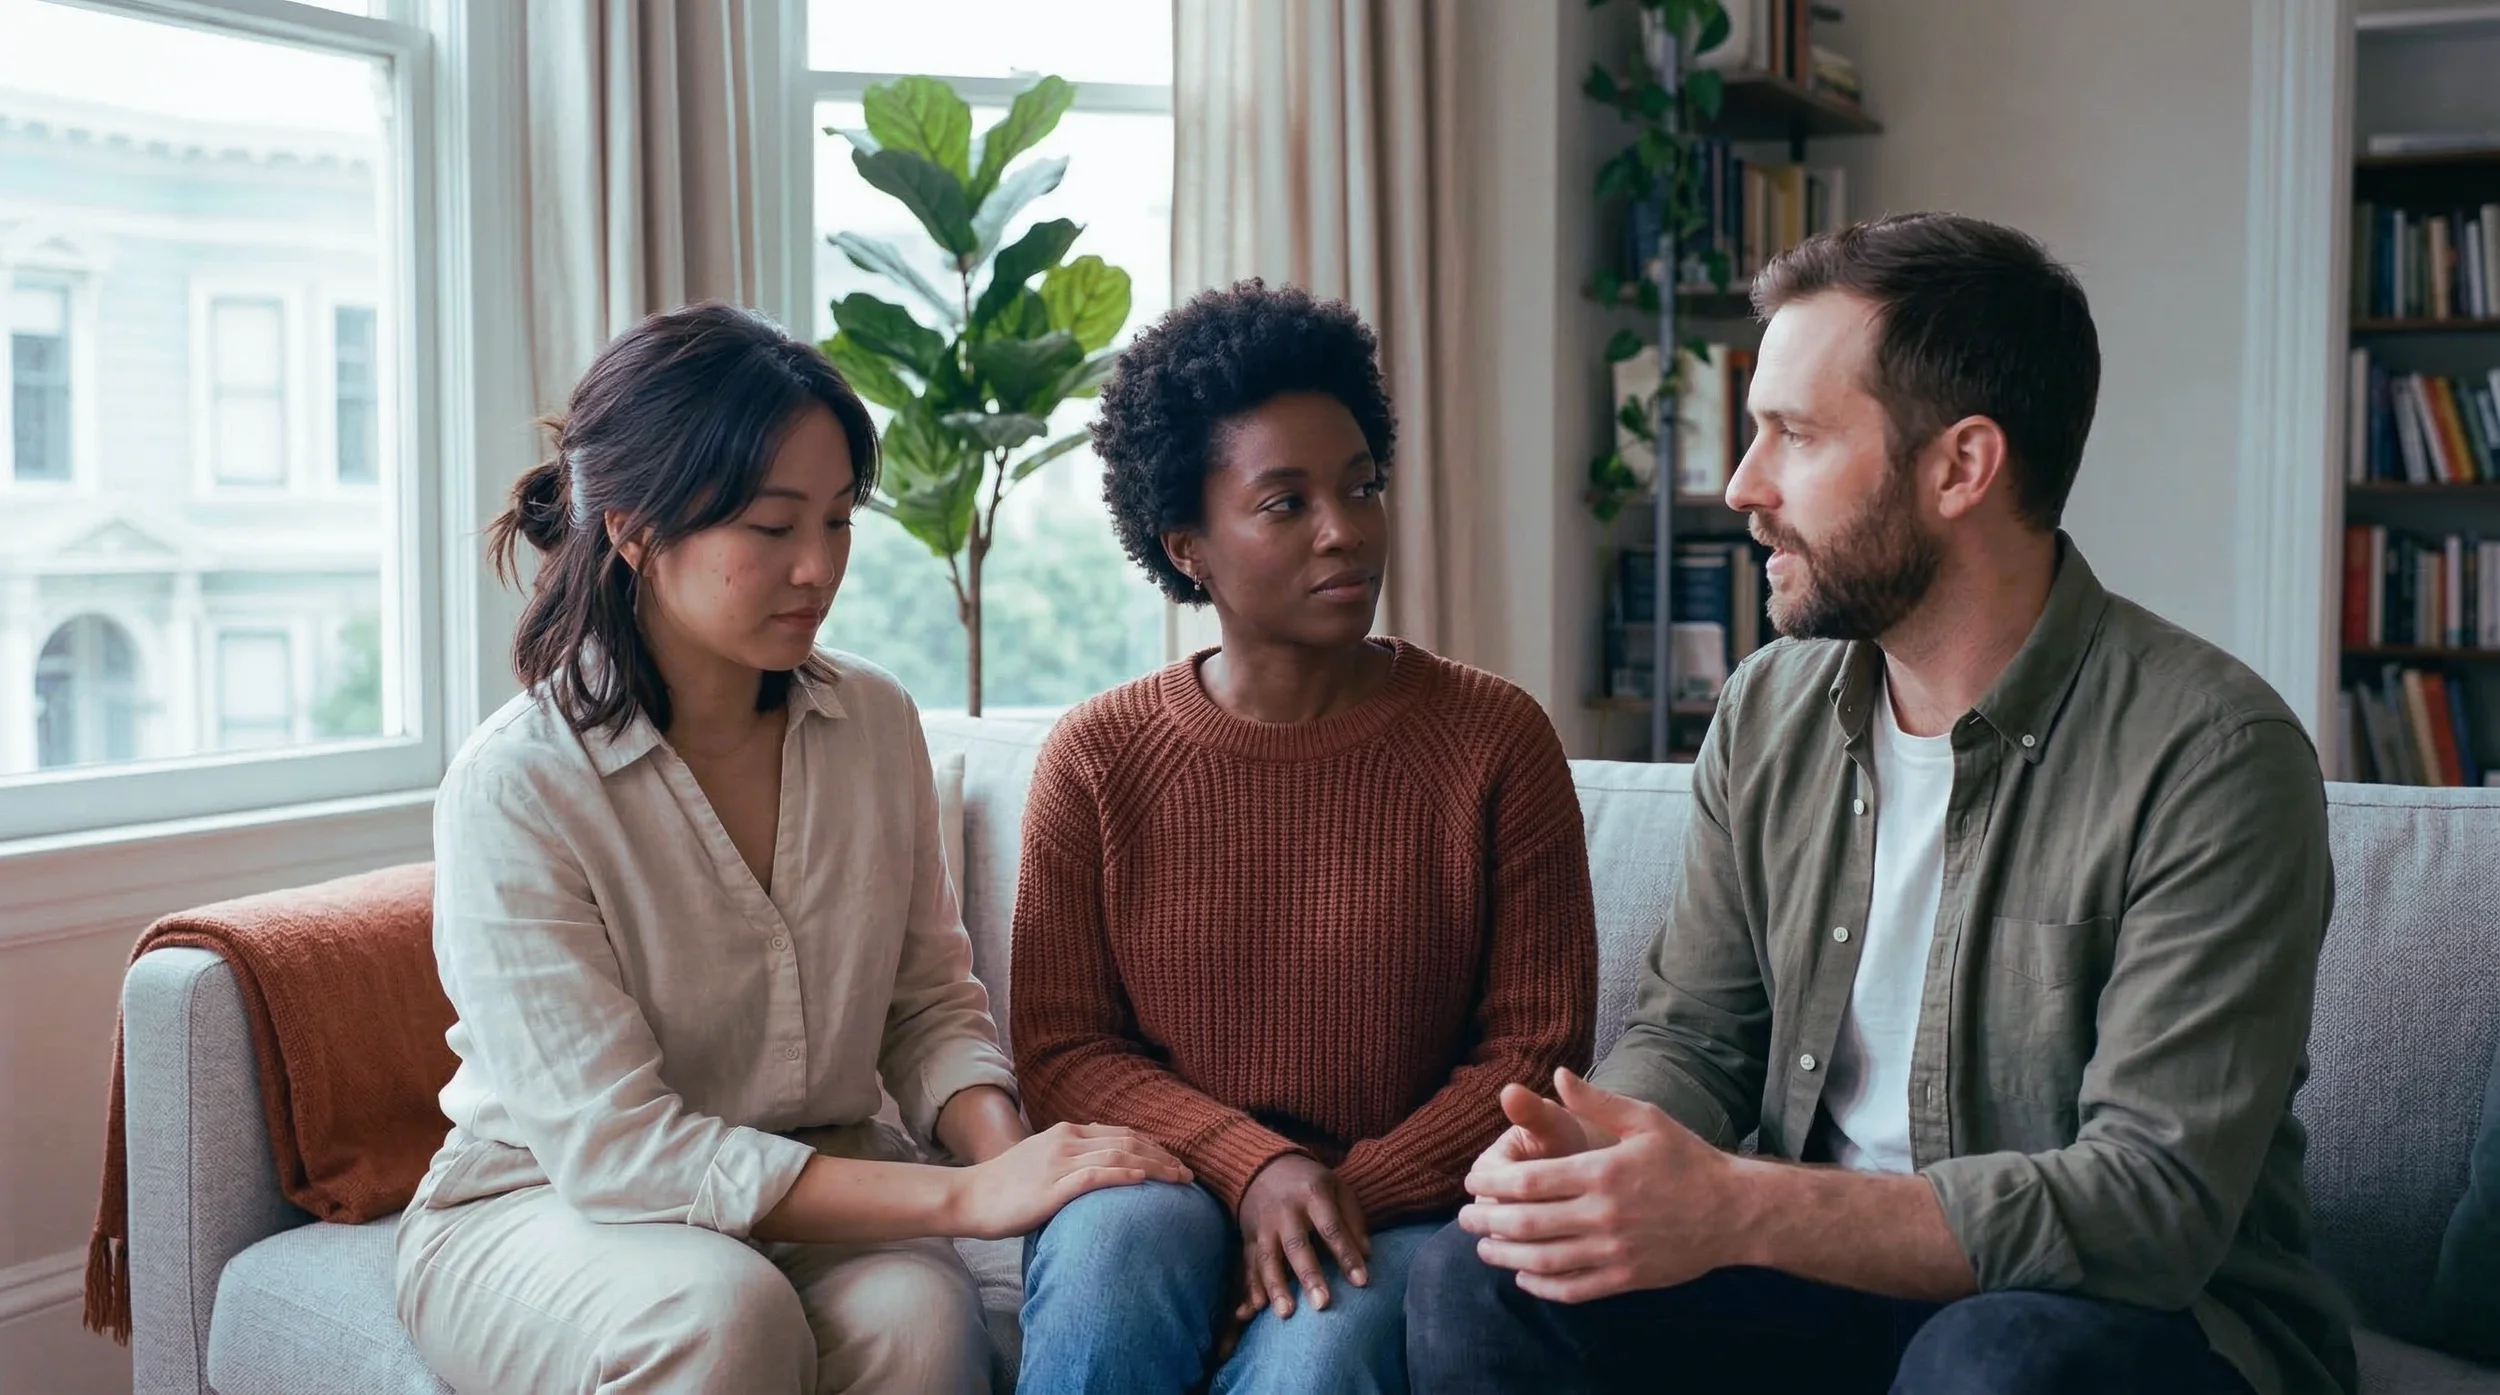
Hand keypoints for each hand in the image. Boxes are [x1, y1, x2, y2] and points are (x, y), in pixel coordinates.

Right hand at [947, 1121, 1191, 1239]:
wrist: (970, 1196)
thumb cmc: (1006, 1186)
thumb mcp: (1042, 1162)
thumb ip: (1071, 1160)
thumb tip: (1102, 1170)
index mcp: (1066, 1133)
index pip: (1121, 1134)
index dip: (1153, 1146)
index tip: (1175, 1160)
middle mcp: (1067, 1141)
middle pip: (1128, 1143)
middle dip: (1163, 1157)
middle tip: (1189, 1174)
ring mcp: (1059, 1162)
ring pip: (1118, 1156)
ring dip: (1154, 1167)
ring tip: (1179, 1180)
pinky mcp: (1052, 1187)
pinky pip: (1093, 1176)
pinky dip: (1121, 1175)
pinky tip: (1142, 1181)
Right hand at [1233, 1154, 1369, 1318]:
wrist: (1264, 1166)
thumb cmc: (1310, 1183)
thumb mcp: (1338, 1188)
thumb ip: (1353, 1220)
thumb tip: (1367, 1256)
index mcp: (1313, 1195)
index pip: (1331, 1228)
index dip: (1346, 1255)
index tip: (1362, 1282)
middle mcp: (1285, 1211)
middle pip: (1297, 1246)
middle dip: (1309, 1276)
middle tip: (1322, 1304)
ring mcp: (1263, 1225)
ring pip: (1268, 1259)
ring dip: (1276, 1287)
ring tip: (1285, 1314)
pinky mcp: (1248, 1238)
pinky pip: (1248, 1265)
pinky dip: (1250, 1287)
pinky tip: (1253, 1309)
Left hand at [1458, 1068, 1742, 1302]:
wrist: (1735, 1211)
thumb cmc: (1687, 1159)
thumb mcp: (1645, 1119)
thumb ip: (1597, 1101)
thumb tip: (1556, 1075)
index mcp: (1603, 1172)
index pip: (1529, 1181)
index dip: (1492, 1184)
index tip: (1472, 1183)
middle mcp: (1604, 1215)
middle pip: (1527, 1224)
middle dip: (1487, 1221)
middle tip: (1463, 1218)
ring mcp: (1616, 1251)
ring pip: (1544, 1260)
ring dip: (1506, 1256)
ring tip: (1483, 1247)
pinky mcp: (1627, 1279)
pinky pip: (1573, 1288)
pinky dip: (1542, 1286)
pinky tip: (1525, 1276)